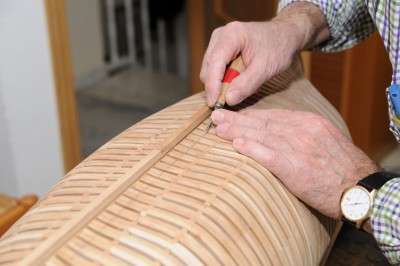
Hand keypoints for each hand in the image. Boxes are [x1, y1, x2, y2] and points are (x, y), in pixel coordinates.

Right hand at [200, 3, 329, 106]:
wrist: (284, 35)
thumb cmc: (279, 47)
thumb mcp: (267, 68)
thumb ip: (247, 84)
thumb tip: (228, 99)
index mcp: (232, 35)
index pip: (215, 62)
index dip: (212, 85)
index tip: (214, 103)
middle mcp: (220, 36)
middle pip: (208, 68)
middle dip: (216, 86)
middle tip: (232, 98)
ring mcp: (218, 41)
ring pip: (209, 70)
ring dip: (221, 83)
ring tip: (241, 84)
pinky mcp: (219, 48)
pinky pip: (214, 69)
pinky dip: (223, 79)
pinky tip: (238, 78)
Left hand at [211, 108, 379, 218]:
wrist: (359, 188)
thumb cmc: (343, 166)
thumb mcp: (326, 139)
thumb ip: (304, 133)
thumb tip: (281, 132)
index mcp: (309, 122)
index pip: (274, 116)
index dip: (251, 115)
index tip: (236, 115)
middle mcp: (302, 131)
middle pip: (263, 123)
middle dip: (238, 120)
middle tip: (218, 117)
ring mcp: (298, 149)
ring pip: (262, 136)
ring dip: (237, 132)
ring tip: (219, 129)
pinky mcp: (295, 168)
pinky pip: (268, 156)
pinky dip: (251, 149)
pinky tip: (237, 145)